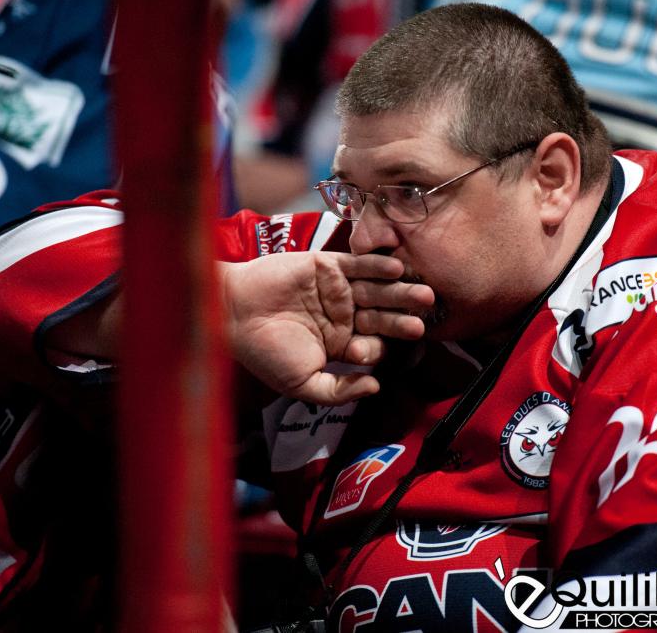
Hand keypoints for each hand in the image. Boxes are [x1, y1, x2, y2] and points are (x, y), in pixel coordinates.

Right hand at [222, 252, 433, 404]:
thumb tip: (375, 389)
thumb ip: (339, 391)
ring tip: (423, 294)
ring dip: (399, 292)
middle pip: (381, 317)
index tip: (384, 352)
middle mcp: (343, 316)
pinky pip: (358, 265)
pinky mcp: (328, 266)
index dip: (382, 348)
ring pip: (376, 291)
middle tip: (423, 321)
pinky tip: (396, 268)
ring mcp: (337, 290)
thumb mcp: (303, 384)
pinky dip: (377, 266)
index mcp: (340, 345)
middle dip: (401, 319)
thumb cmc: (264, 353)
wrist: (233, 313)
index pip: (373, 345)